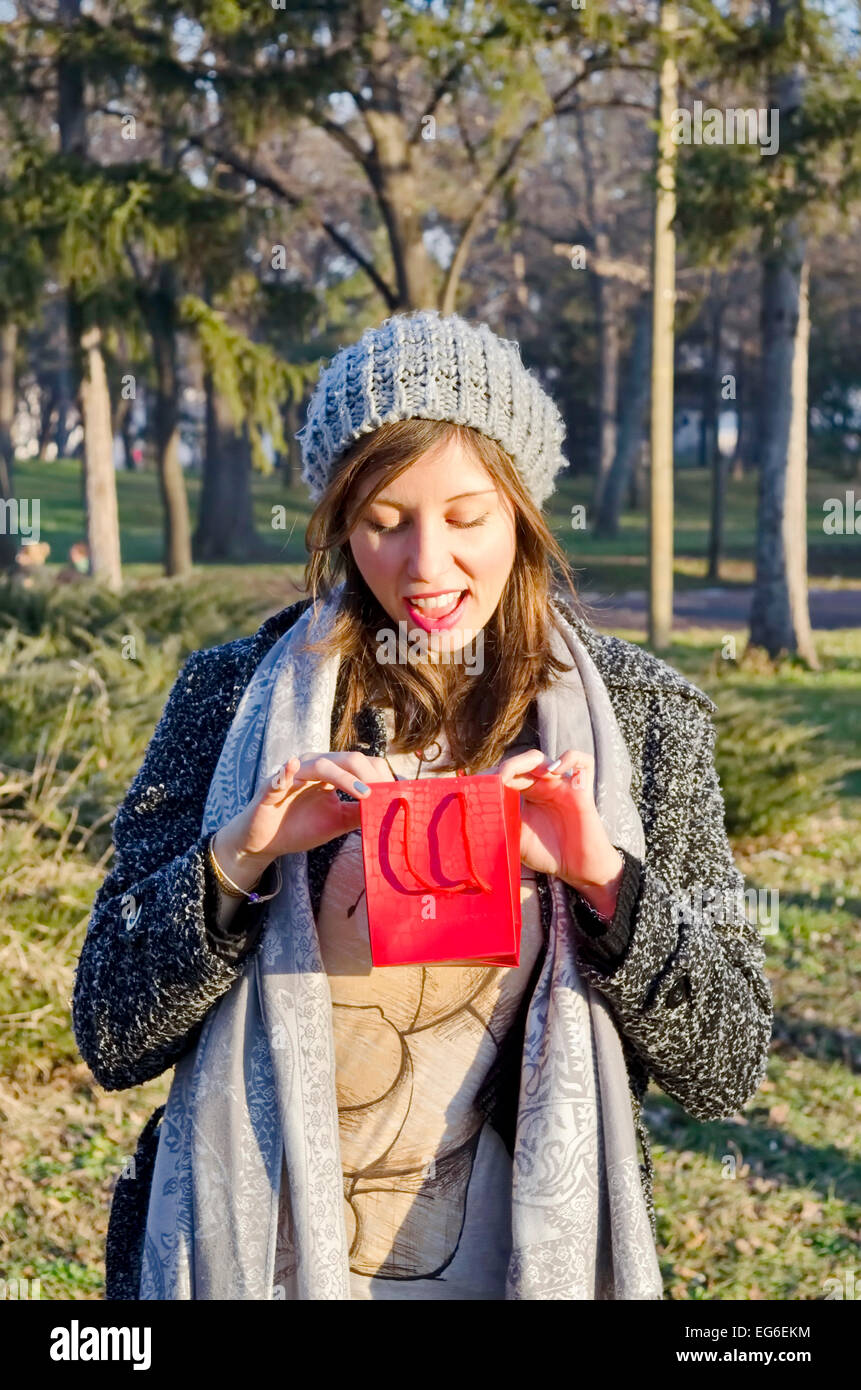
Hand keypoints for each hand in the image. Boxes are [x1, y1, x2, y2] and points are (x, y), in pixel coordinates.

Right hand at [212, 751, 392, 885]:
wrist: (265, 842)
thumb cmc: (300, 827)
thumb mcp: (337, 821)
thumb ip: (359, 813)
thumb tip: (388, 809)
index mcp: (330, 772)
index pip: (361, 764)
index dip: (380, 776)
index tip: (398, 794)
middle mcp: (313, 765)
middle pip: (347, 759)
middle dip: (369, 776)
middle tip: (386, 794)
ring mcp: (292, 773)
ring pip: (322, 765)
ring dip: (345, 778)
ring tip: (365, 795)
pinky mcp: (271, 786)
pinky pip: (281, 776)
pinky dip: (289, 772)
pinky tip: (296, 769)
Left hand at [491, 748, 624, 918]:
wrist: (578, 870)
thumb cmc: (548, 853)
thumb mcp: (516, 838)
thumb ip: (499, 824)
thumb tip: (472, 818)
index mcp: (525, 794)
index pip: (506, 774)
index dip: (491, 775)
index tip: (477, 787)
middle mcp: (542, 786)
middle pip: (521, 762)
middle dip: (505, 768)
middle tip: (494, 781)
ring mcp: (562, 785)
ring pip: (544, 758)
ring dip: (528, 762)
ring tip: (512, 775)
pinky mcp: (582, 790)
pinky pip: (583, 762)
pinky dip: (569, 758)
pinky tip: (554, 770)